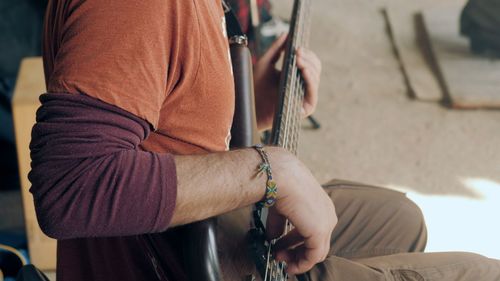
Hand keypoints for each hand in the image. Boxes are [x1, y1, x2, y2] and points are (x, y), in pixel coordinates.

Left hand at [253, 35, 321, 130]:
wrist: (249, 108)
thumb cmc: (254, 88)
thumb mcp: (264, 64)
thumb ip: (275, 50)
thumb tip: (286, 34)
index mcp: (296, 76)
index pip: (310, 62)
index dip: (306, 53)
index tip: (297, 46)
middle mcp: (303, 86)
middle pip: (316, 67)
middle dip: (308, 57)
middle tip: (298, 50)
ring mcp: (305, 97)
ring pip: (316, 77)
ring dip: (309, 65)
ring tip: (298, 57)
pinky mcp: (306, 108)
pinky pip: (313, 92)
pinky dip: (310, 79)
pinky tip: (303, 69)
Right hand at [266, 148, 336, 273]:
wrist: (281, 175)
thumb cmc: (280, 183)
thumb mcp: (281, 206)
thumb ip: (279, 223)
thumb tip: (273, 236)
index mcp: (321, 206)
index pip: (315, 230)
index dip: (296, 242)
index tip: (281, 247)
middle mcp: (328, 214)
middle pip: (318, 243)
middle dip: (296, 251)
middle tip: (280, 255)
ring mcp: (326, 223)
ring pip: (317, 252)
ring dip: (298, 259)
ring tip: (281, 259)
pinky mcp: (320, 231)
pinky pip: (313, 256)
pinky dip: (302, 263)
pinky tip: (289, 265)